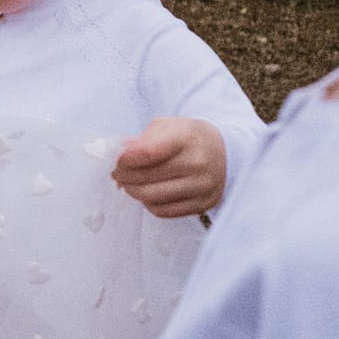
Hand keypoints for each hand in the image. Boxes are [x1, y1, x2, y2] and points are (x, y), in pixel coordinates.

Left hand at [112, 116, 226, 216]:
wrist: (223, 151)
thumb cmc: (186, 138)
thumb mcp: (165, 126)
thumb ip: (141, 140)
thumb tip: (119, 154)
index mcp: (186, 137)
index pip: (146, 152)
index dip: (124, 159)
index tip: (116, 159)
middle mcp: (198, 163)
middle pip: (146, 177)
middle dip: (123, 176)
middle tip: (116, 172)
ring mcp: (203, 186)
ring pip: (151, 197)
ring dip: (132, 191)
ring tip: (128, 183)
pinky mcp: (204, 204)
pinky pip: (164, 211)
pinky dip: (149, 203)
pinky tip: (148, 193)